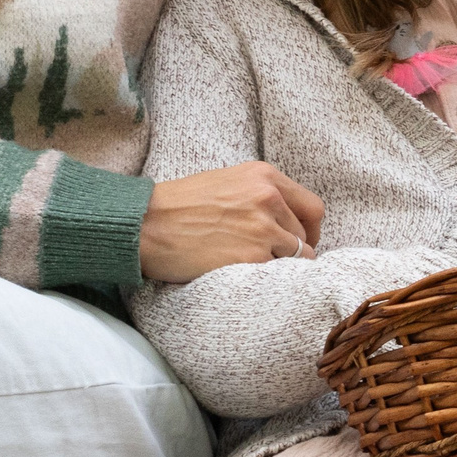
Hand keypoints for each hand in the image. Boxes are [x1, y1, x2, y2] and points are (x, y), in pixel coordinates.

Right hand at [139, 161, 324, 281]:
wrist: (144, 224)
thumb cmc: (177, 206)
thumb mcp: (226, 182)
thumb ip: (259, 194)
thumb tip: (285, 219)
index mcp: (265, 177)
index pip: (312, 208)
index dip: (310, 229)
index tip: (301, 242)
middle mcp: (269, 198)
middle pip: (307, 235)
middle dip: (296, 250)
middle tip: (275, 261)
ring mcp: (264, 228)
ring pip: (298, 257)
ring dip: (281, 267)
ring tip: (255, 269)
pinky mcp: (253, 256)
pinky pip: (277, 274)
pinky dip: (268, 279)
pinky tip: (246, 276)